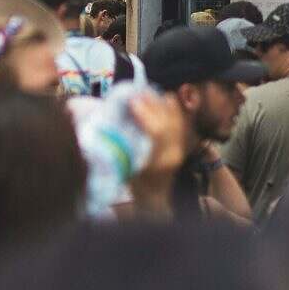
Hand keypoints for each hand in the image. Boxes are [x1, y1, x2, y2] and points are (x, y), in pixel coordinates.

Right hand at [128, 93, 186, 218]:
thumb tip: (106, 124)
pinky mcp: (182, 142)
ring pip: (174, 118)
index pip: (157, 132)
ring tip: (145, 91)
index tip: (132, 100)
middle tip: (136, 91)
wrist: (155, 197)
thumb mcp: (125, 169)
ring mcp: (180, 146)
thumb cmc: (135, 184)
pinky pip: (178, 119)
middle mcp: (173, 152)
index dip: (145, 114)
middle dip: (152, 103)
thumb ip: (121, 148)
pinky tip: (158, 98)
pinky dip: (169, 107)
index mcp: (159, 161)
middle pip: (167, 121)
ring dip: (161, 103)